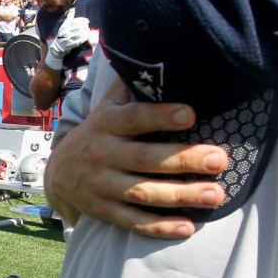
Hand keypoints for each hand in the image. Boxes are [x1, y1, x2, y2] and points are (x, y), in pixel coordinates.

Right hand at [44, 14, 90, 68]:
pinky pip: (78, 40)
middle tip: (88, 26)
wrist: (57, 48)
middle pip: (76, 27)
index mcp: (63, 27)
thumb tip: (72, 9)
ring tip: (88, 30)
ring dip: (84, 32)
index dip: (81, 21)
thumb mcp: (63, 26)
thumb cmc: (62, 35)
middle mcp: (65, 32)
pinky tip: (87, 35)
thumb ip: (68, 18)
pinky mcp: (70, 44)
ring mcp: (67, 38)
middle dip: (83, 26)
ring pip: (77, 33)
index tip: (87, 21)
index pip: (73, 22)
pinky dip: (84, 38)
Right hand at [44, 78, 228, 238]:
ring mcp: (102, 185)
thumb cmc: (97, 135)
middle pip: (145, 159)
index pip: (134, 118)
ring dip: (180, 195)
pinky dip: (159, 226)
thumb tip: (150, 50)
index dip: (160, 116)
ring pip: (142, 192)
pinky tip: (187, 225)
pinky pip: (132, 221)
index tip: (191, 114)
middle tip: (220, 159)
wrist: (57, 174)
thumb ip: (127, 88)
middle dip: (184, 159)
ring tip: (215, 194)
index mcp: (106, 125)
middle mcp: (102, 154)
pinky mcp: (103, 210)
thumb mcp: (105, 108)